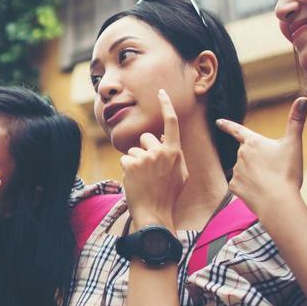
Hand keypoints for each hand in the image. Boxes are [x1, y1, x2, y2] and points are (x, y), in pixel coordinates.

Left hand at [119, 89, 186, 228]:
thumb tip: (165, 140)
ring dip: (135, 162)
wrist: (155, 213)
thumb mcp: (181, 174)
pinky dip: (127, 170)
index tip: (161, 92)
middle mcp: (161, 151)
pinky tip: (135, 182)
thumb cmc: (168, 195)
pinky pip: (125, 159)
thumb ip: (174, 155)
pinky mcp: (131, 164)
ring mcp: (145, 157)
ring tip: (143, 179)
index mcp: (175, 152)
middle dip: (145, 149)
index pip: (171, 123)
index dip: (166, 105)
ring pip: (134, 150)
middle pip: (146, 138)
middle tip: (149, 170)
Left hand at [216, 97, 306, 220]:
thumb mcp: (294, 144)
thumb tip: (304, 98)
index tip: (218, 121)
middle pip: (247, 154)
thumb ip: (296, 120)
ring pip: (245, 170)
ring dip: (255, 175)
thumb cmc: (286, 172)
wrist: (278, 202)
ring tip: (270, 182)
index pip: (237, 130)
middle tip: (275, 170)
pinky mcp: (234, 187)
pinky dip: (250, 188)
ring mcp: (236, 171)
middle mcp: (240, 155)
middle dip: (258, 161)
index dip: (228, 125)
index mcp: (253, 142)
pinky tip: (260, 192)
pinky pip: (241, 186)